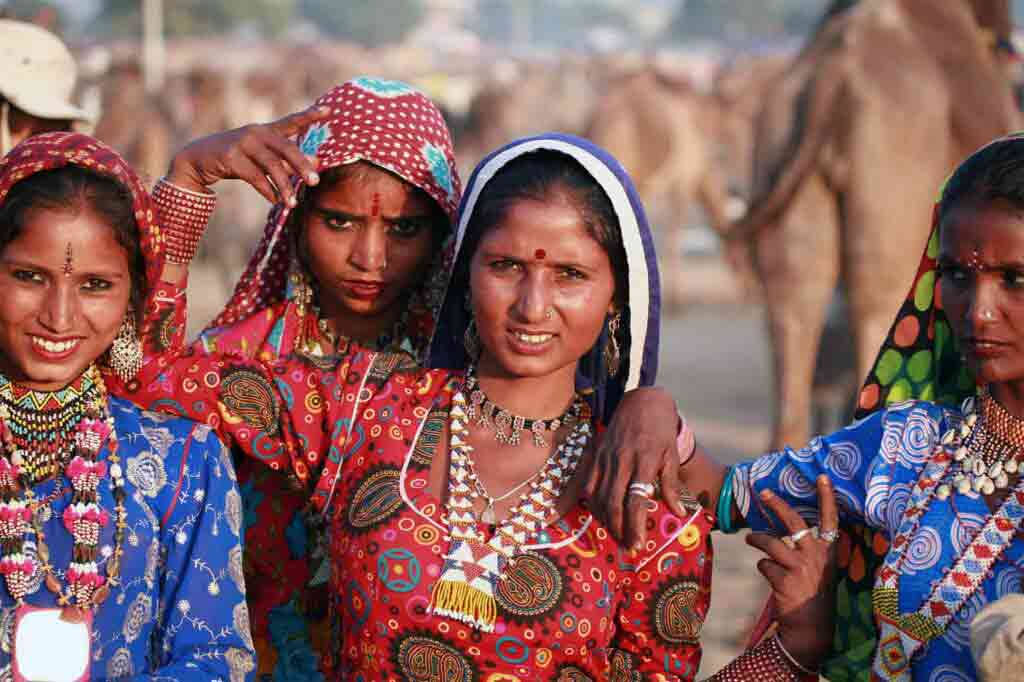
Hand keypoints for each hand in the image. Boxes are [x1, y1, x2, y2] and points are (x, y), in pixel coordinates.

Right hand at [167, 105, 329, 205]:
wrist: (198, 159)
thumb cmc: (237, 159)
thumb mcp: (263, 158)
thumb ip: (287, 159)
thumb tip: (316, 161)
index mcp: (266, 130)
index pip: (292, 121)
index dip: (310, 115)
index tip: (329, 110)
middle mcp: (256, 132)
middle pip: (286, 148)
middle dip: (301, 166)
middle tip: (315, 182)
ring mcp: (242, 143)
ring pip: (271, 166)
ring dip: (284, 186)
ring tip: (292, 203)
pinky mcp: (230, 157)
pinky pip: (255, 176)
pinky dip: (267, 190)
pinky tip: (275, 200)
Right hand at [583, 386, 685, 549]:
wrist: (641, 400)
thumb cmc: (660, 430)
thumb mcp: (671, 455)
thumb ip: (670, 485)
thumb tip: (678, 513)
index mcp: (643, 461)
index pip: (636, 500)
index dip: (635, 525)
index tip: (638, 545)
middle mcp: (621, 460)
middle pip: (614, 503)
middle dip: (619, 530)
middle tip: (627, 549)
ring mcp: (606, 457)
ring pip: (598, 496)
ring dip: (605, 520)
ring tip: (616, 536)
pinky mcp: (596, 454)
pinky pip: (589, 484)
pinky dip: (593, 503)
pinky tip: (601, 515)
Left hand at [747, 475, 837, 670]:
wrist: (810, 629)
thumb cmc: (812, 595)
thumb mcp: (817, 569)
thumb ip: (803, 550)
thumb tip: (780, 530)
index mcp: (828, 552)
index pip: (830, 520)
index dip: (827, 498)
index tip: (823, 477)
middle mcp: (816, 556)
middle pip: (794, 522)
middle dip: (778, 504)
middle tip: (764, 492)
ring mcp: (800, 567)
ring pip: (770, 542)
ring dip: (756, 539)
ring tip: (750, 538)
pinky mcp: (784, 580)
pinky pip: (763, 564)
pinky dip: (763, 568)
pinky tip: (771, 579)